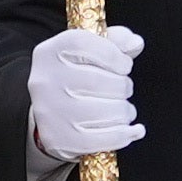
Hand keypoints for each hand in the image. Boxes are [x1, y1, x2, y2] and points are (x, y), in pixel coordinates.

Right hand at [27, 24, 143, 161]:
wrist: (49, 113)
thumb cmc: (76, 76)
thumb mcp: (90, 50)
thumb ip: (115, 40)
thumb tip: (135, 43)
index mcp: (50, 53)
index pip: (85, 45)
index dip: (114, 55)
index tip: (124, 65)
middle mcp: (46, 81)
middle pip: (101, 81)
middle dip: (123, 86)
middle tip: (122, 89)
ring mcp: (51, 113)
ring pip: (108, 111)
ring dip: (125, 111)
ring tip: (122, 109)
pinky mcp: (60, 140)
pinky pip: (106, 138)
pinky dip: (125, 134)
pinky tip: (132, 130)